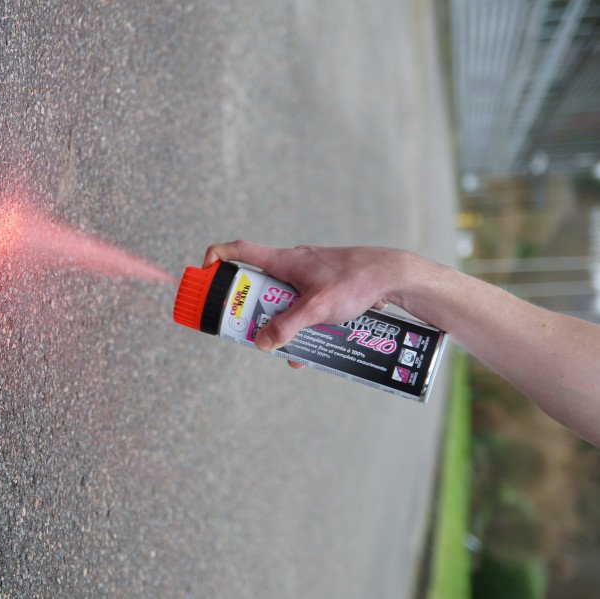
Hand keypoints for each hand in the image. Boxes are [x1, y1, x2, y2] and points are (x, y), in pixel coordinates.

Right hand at [203, 241, 410, 351]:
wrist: (394, 275)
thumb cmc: (356, 281)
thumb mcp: (317, 308)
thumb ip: (287, 327)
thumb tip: (262, 344)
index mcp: (284, 260)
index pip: (239, 250)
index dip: (217, 258)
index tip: (205, 275)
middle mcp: (293, 265)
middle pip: (258, 286)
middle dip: (253, 311)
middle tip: (251, 332)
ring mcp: (309, 277)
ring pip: (283, 302)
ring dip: (282, 325)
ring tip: (292, 350)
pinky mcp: (325, 289)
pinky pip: (304, 308)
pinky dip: (303, 327)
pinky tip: (315, 348)